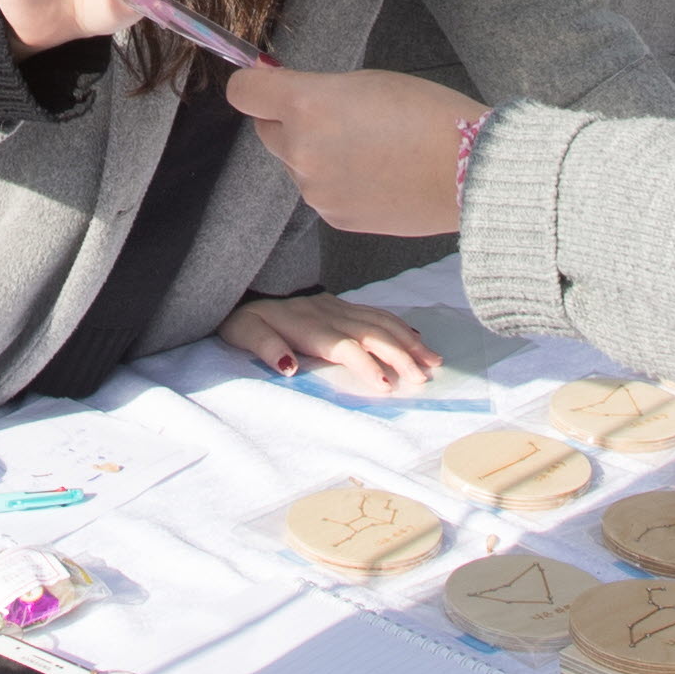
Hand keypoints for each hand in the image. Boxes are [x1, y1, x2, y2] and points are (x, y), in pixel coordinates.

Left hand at [221, 293, 442, 393]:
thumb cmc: (242, 319)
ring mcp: (337, 307)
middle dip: (402, 356)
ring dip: (408, 341)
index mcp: (309, 326)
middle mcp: (329, 314)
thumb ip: (266, 349)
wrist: (242, 288)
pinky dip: (399, 325)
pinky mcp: (340, 304)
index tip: (386, 385)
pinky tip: (416, 337)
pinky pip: (376, 312)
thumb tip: (289, 367)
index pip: (346, 346)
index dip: (366, 364)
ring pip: (381, 322)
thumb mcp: (243, 334)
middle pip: (373, 334)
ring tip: (433, 360)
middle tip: (424, 378)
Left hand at [226, 64, 484, 237]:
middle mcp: (301, 151)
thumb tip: (292, 100)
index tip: (266, 85)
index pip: (244, 93)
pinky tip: (379, 177)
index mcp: (307, 106)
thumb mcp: (368, 82)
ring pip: (297, 165)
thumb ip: (320, 92)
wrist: (471, 172)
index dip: (254, 86)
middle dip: (291, 123)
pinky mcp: (334, 218)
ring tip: (372, 151)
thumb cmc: (430, 114)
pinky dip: (339, 183)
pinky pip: (321, 192)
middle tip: (338, 118)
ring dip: (318, 156)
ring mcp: (315, 190)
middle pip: (268, 131)